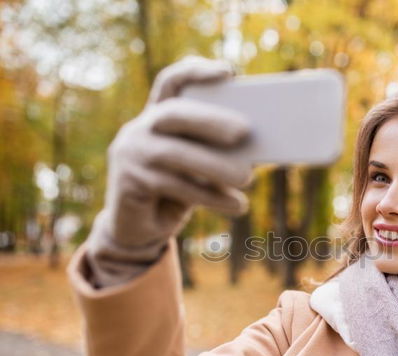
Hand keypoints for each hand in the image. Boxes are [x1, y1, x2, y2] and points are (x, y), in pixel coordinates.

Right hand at [85, 56, 252, 287]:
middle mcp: (139, 129)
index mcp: (158, 115)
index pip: (172, 82)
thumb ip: (220, 153)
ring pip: (174, 154)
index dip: (196, 71)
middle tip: (245, 131)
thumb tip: (260, 147)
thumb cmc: (179, 193)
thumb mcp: (202, 169)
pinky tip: (237, 205)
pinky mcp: (127, 183)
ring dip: (215, 166)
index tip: (228, 72)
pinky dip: (211, 196)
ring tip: (248, 178)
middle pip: (173, 114)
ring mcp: (129, 154)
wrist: (141, 232)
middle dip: (211, 120)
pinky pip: (175, 187)